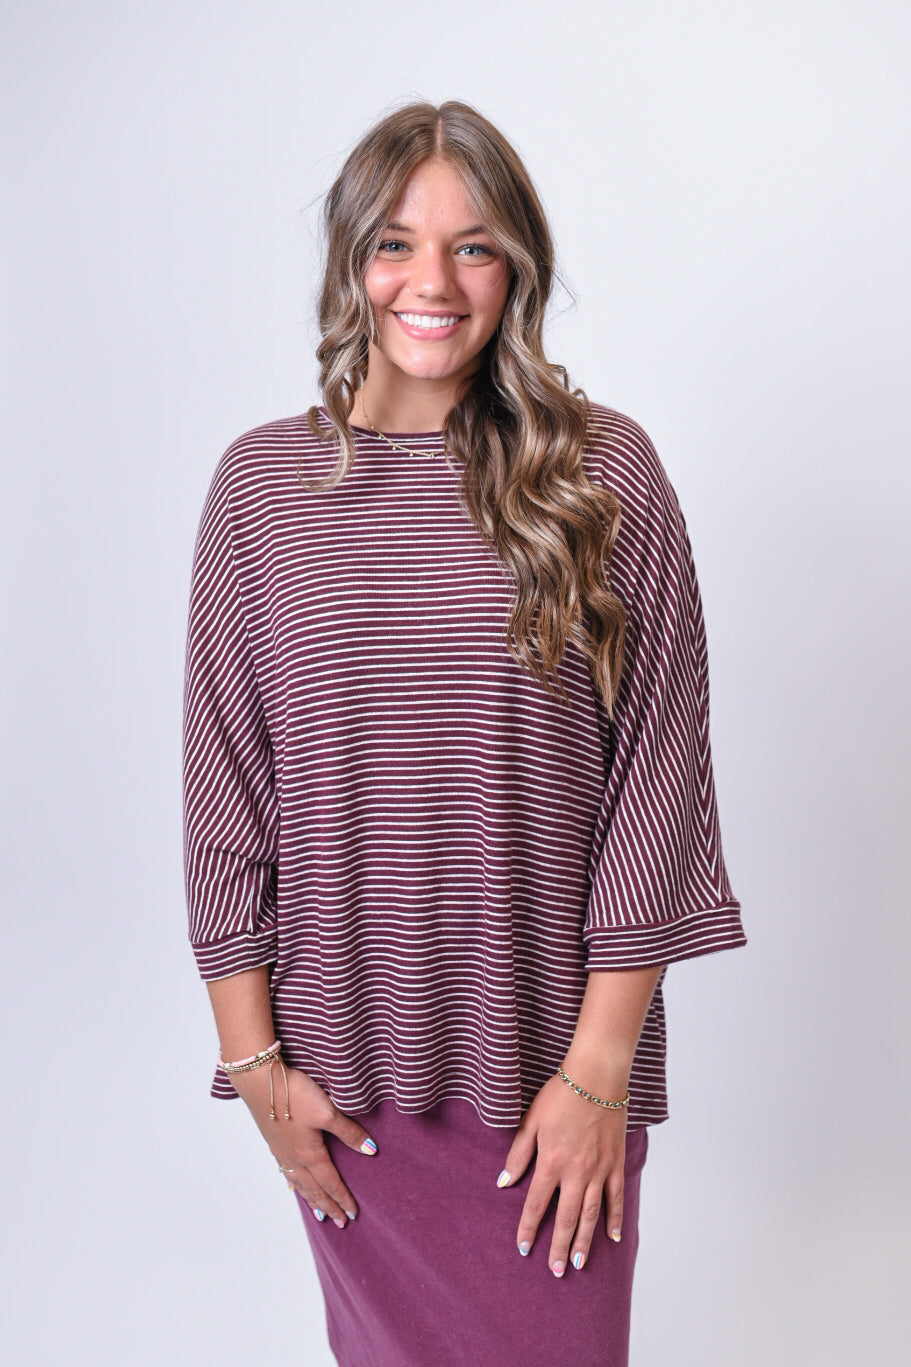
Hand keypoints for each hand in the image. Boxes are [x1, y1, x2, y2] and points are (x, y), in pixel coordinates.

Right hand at [230, 1063, 376, 1227]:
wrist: (260, 1081)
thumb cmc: (294, 1094)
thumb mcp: (328, 1111)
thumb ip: (349, 1132)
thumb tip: (371, 1151)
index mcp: (310, 1154)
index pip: (331, 1183)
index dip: (343, 1199)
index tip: (353, 1214)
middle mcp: (295, 1158)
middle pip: (315, 1190)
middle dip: (329, 1207)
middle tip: (340, 1223)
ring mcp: (282, 1152)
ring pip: (299, 1184)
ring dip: (311, 1200)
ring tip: (319, 1215)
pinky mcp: (273, 1142)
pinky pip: (287, 1173)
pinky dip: (294, 1185)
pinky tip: (293, 1185)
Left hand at [498, 1072, 627, 1275]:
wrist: (597, 1076)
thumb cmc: (560, 1094)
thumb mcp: (531, 1120)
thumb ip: (517, 1154)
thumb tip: (503, 1182)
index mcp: (551, 1161)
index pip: (537, 1204)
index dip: (529, 1229)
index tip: (524, 1249)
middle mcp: (576, 1172)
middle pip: (567, 1218)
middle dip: (560, 1247)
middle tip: (556, 1271)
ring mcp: (600, 1170)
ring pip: (592, 1214)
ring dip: (585, 1242)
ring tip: (579, 1264)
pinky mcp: (616, 1163)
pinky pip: (617, 1197)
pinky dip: (615, 1218)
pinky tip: (613, 1236)